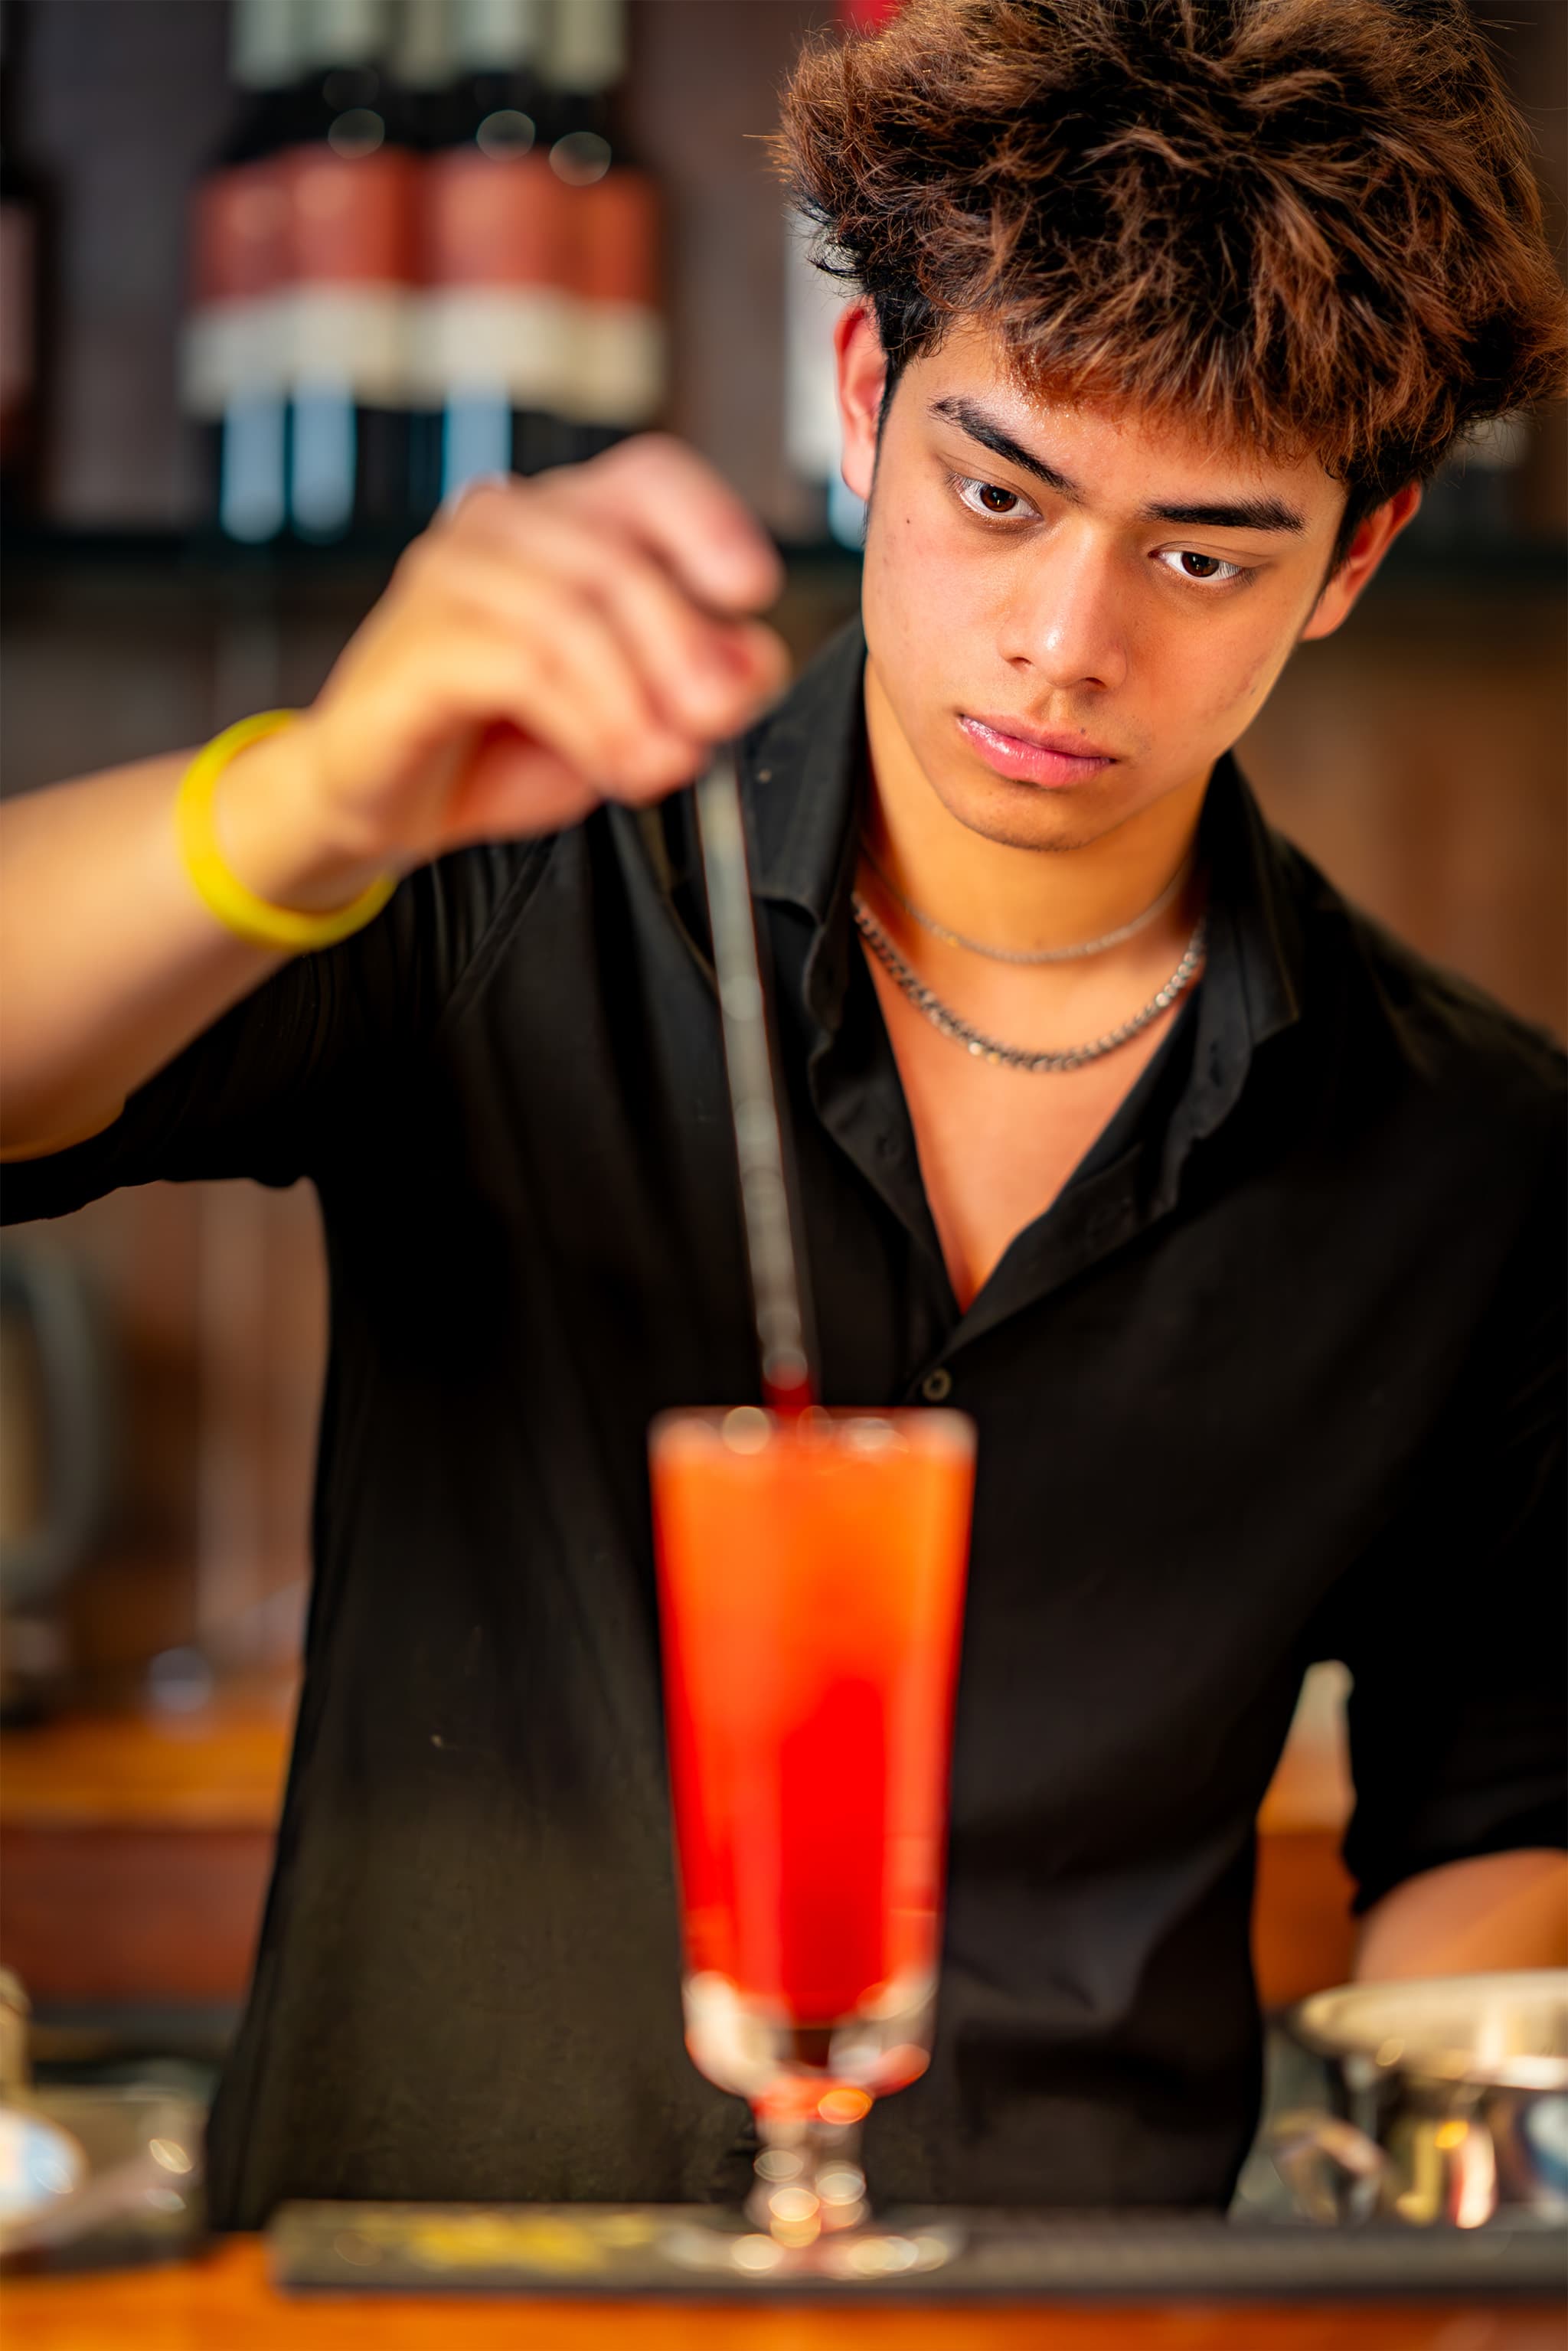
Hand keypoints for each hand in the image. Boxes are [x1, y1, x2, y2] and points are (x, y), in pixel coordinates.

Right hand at [222, 438, 788, 900]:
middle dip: (685, 643)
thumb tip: (756, 662)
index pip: (647, 477)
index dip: (708, 521)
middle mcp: (501, 528)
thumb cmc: (497, 744)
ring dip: (637, 697)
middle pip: (617, 555)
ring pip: (570, 611)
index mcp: (562, 523)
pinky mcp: (413, 646)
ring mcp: (447, 578)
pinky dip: (588, 719)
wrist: (378, 801)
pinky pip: (519, 664)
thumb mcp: (624, 713)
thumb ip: (691, 683)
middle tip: (720, 717)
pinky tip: (617, 766)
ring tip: (667, 762)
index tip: (753, 589)